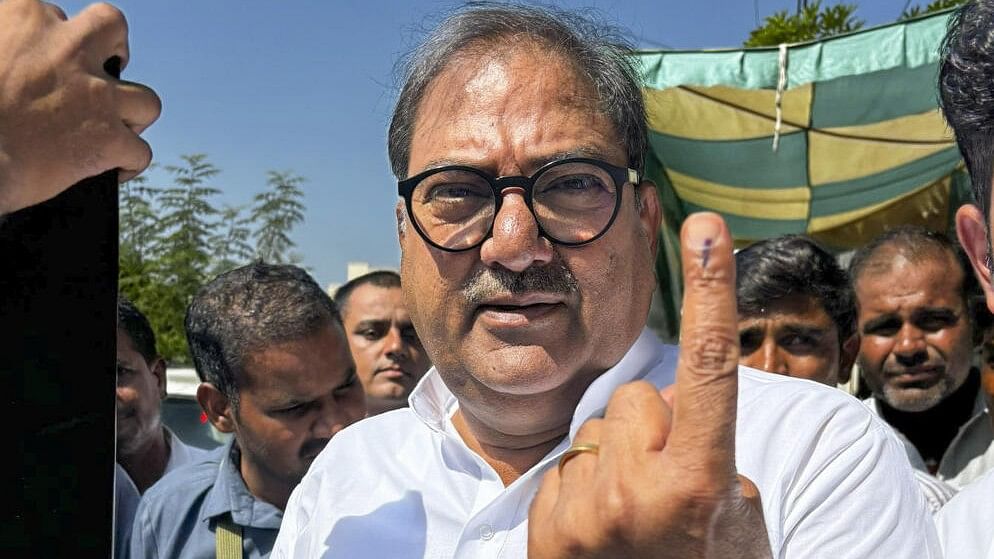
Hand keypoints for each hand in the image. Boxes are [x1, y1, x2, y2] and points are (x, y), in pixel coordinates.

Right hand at [0, 0, 159, 213]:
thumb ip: (6, 40)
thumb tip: (15, 59)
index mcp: (23, 17)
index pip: (51, 11)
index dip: (52, 33)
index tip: (44, 53)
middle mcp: (67, 48)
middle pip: (111, 28)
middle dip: (113, 50)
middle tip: (98, 75)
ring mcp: (95, 94)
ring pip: (145, 98)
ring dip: (132, 114)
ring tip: (113, 127)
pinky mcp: (107, 139)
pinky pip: (140, 152)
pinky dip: (129, 162)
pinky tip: (113, 168)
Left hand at [528, 212, 771, 558]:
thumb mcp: (737, 520)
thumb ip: (710, 454)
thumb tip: (673, 413)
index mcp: (699, 483)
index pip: (707, 368)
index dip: (711, 291)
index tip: (706, 225)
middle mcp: (637, 491)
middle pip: (634, 399)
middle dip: (650, 426)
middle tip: (663, 483)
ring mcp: (583, 510)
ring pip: (595, 432)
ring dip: (612, 458)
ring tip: (629, 516)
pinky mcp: (543, 523)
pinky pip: (564, 465)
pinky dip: (581, 487)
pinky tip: (598, 530)